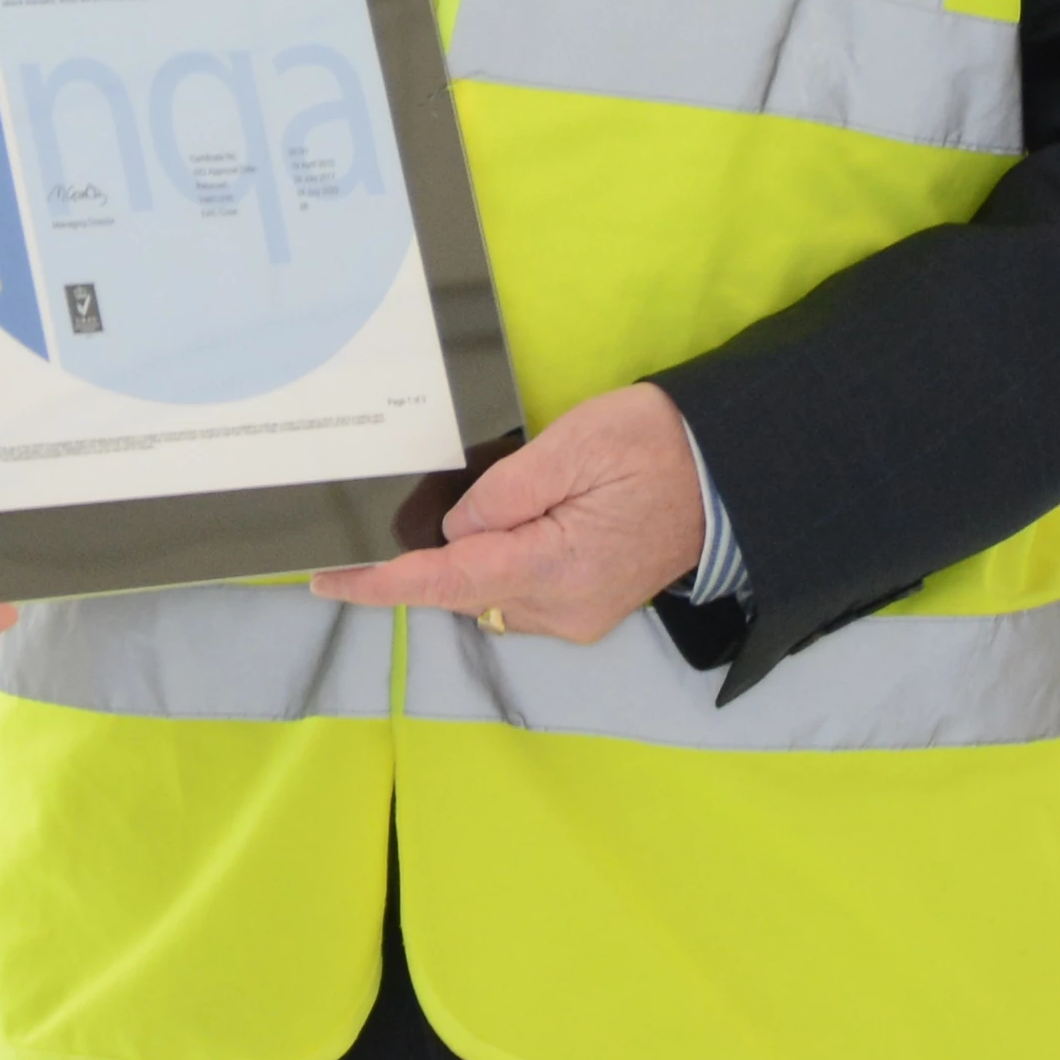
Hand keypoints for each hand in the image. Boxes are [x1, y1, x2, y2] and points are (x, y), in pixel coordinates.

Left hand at [305, 382, 703, 644]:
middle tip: (382, 526)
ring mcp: (580, 614)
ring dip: (463, 563)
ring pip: (491, 595)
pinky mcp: (590, 606)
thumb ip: (506, 492)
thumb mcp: (576, 445)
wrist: (732, 472)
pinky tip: (496, 530)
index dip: (381, 585)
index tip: (327, 580)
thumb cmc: (657, 446)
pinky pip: (521, 593)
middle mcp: (565, 610)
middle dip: (421, 564)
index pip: (449, 583)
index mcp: (558, 569)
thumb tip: (456, 529)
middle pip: (465, 592)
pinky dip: (495, 566)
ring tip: (452, 517)